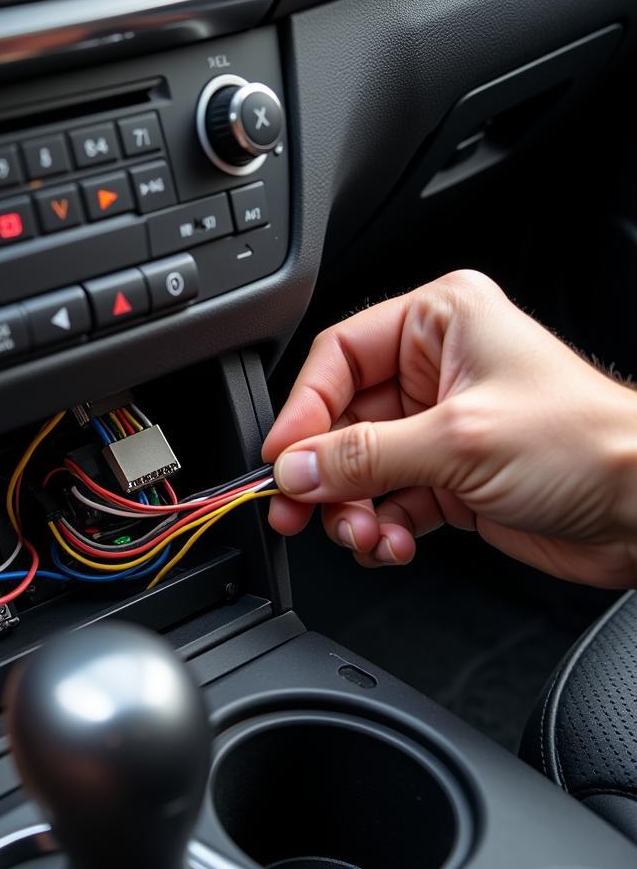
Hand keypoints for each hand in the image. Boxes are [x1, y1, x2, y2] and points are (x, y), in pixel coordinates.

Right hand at [263, 270, 636, 587]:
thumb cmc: (589, 444)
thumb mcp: (459, 441)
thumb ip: (364, 457)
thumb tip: (295, 469)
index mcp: (437, 324)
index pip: (337, 358)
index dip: (301, 412)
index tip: (281, 461)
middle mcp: (432, 371)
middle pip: (339, 422)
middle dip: (323, 475)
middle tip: (299, 512)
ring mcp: (437, 428)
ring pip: (356, 470)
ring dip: (351, 510)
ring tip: (366, 535)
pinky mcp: (445, 478)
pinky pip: (384, 502)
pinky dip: (379, 529)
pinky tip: (392, 544)